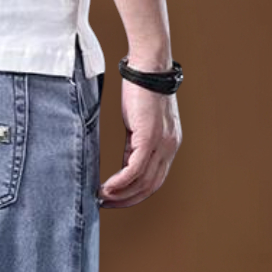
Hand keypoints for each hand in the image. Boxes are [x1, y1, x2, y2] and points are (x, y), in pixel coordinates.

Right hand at [98, 82, 181, 207]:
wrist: (148, 67)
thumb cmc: (141, 91)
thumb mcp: (139, 125)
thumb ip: (134, 147)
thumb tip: (125, 166)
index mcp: (168, 145)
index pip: (154, 181)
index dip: (135, 195)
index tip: (116, 199)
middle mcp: (169, 148)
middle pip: (149, 187)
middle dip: (127, 200)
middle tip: (106, 204)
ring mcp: (161, 144)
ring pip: (142, 182)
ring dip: (120, 195)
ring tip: (102, 197)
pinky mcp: (149, 137)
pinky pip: (134, 170)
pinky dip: (120, 183)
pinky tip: (107, 188)